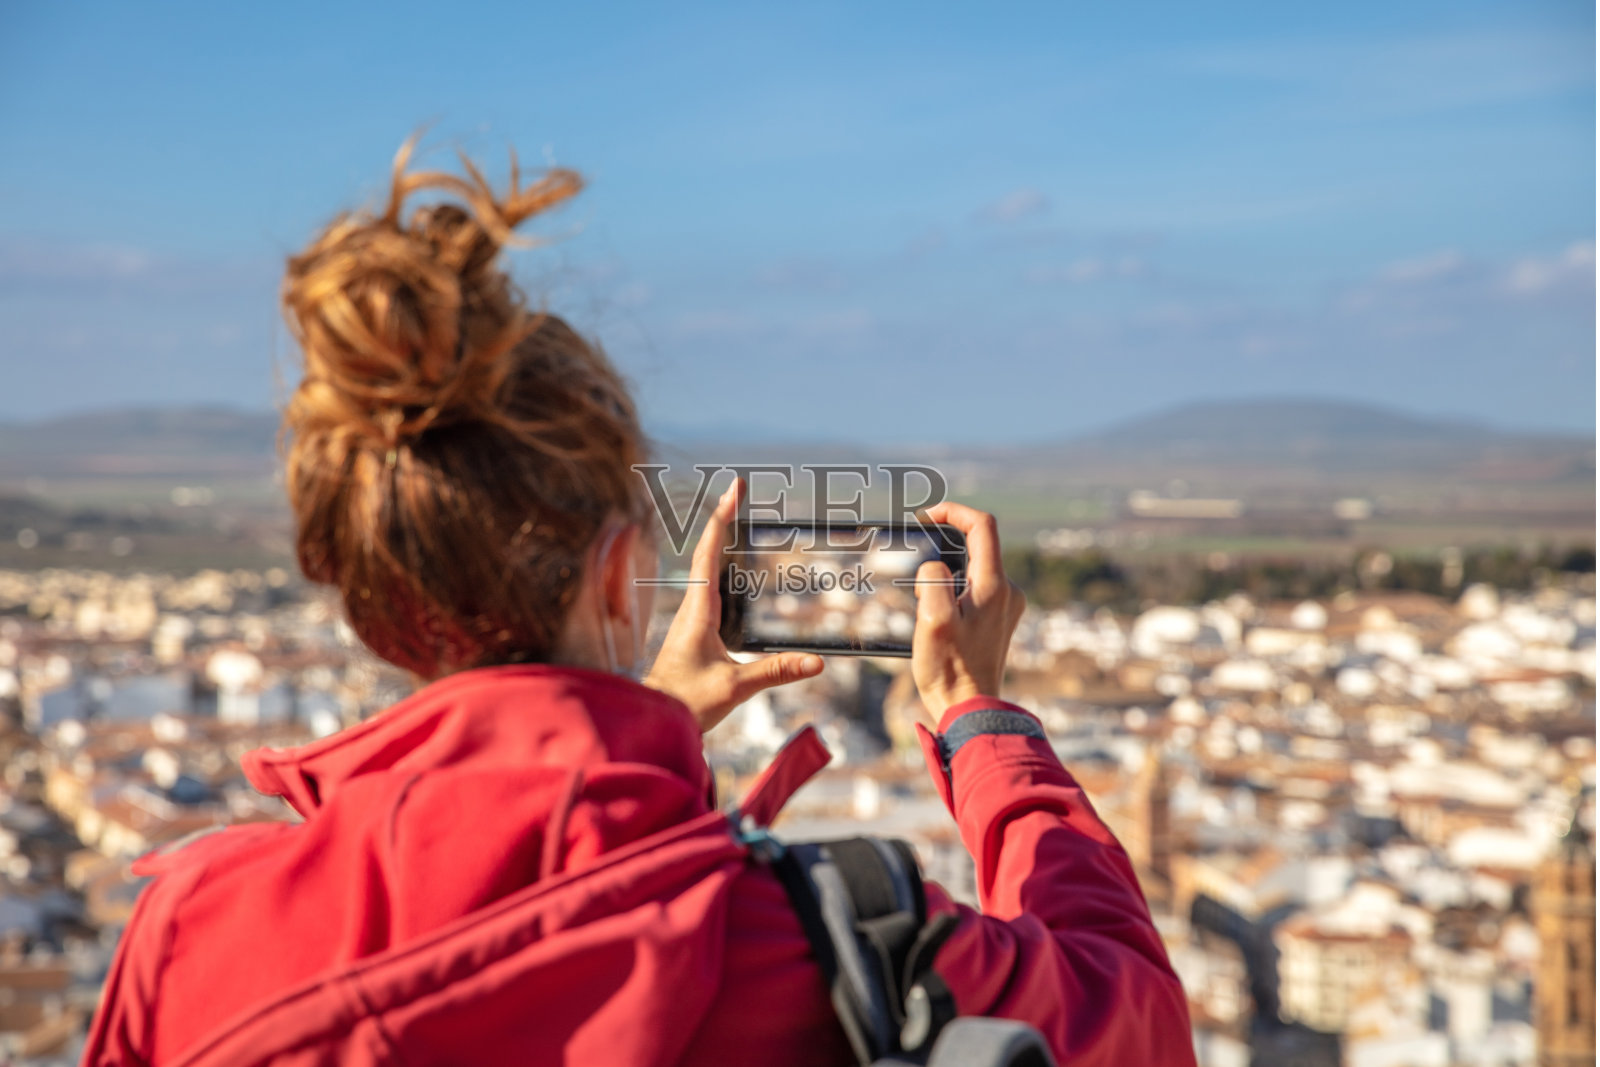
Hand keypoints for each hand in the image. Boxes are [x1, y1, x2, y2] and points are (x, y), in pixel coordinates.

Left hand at [644, 478, 824, 731]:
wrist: (653, 720)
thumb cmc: (684, 703)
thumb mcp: (735, 687)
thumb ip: (775, 672)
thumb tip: (816, 662)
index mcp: (698, 611)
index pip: (708, 553)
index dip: (722, 518)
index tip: (734, 488)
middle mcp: (691, 608)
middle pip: (705, 551)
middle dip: (723, 518)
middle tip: (739, 490)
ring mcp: (690, 618)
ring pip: (703, 568)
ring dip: (719, 540)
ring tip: (736, 517)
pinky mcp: (694, 631)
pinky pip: (707, 587)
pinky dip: (719, 565)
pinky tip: (732, 570)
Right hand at [911, 501, 1024, 714]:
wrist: (970, 709)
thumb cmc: (949, 669)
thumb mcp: (931, 620)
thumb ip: (932, 580)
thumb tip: (933, 567)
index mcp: (993, 585)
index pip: (982, 525)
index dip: (954, 511)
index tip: (928, 515)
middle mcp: (1007, 591)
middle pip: (977, 546)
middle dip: (943, 548)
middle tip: (916, 566)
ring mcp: (1006, 605)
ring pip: (973, 569)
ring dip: (945, 574)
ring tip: (923, 601)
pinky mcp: (999, 619)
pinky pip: (975, 589)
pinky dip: (952, 590)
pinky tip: (936, 615)